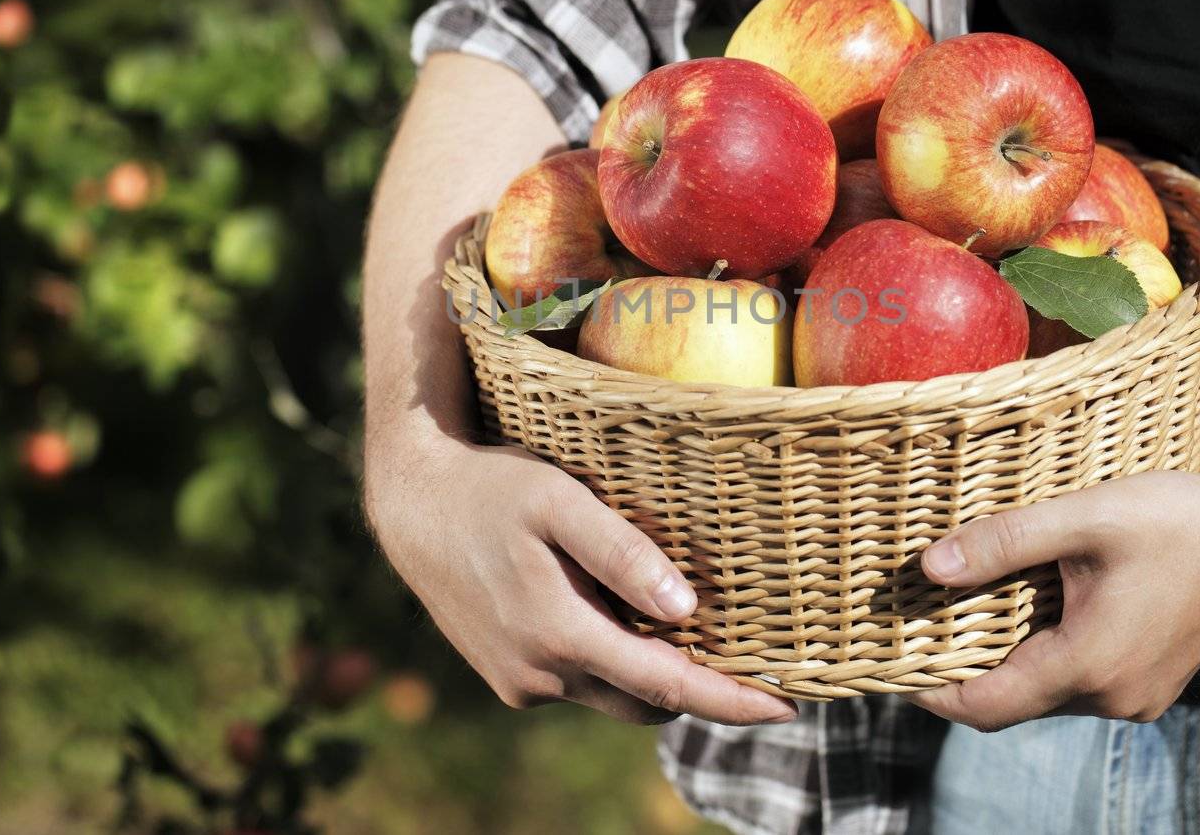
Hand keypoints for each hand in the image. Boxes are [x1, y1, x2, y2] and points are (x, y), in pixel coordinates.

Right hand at [367, 433, 797, 726]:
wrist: (411, 506)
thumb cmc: (491, 490)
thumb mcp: (560, 501)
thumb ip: (621, 553)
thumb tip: (686, 609)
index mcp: (560, 637)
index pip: (667, 686)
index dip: (731, 702)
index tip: (787, 709)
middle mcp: (540, 677)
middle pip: (646, 700)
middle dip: (700, 689)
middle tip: (752, 660)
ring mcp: (520, 684)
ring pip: (611, 692)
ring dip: (651, 673)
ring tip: (685, 626)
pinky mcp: (507, 678)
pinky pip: (579, 681)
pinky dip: (610, 659)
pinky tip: (614, 611)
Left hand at [906, 469, 1199, 730]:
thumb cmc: (1172, 520)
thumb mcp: (1080, 520)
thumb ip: (1002, 544)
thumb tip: (930, 567)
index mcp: (1090, 664)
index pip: (988, 705)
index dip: (934, 694)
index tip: (892, 671)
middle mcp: (1114, 697)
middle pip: (1014, 703)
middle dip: (966, 674)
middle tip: (921, 633)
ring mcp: (1137, 698)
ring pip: (1048, 693)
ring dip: (1010, 663)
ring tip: (970, 616)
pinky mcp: (1151, 686)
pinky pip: (1081, 685)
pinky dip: (1048, 659)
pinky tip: (1033, 615)